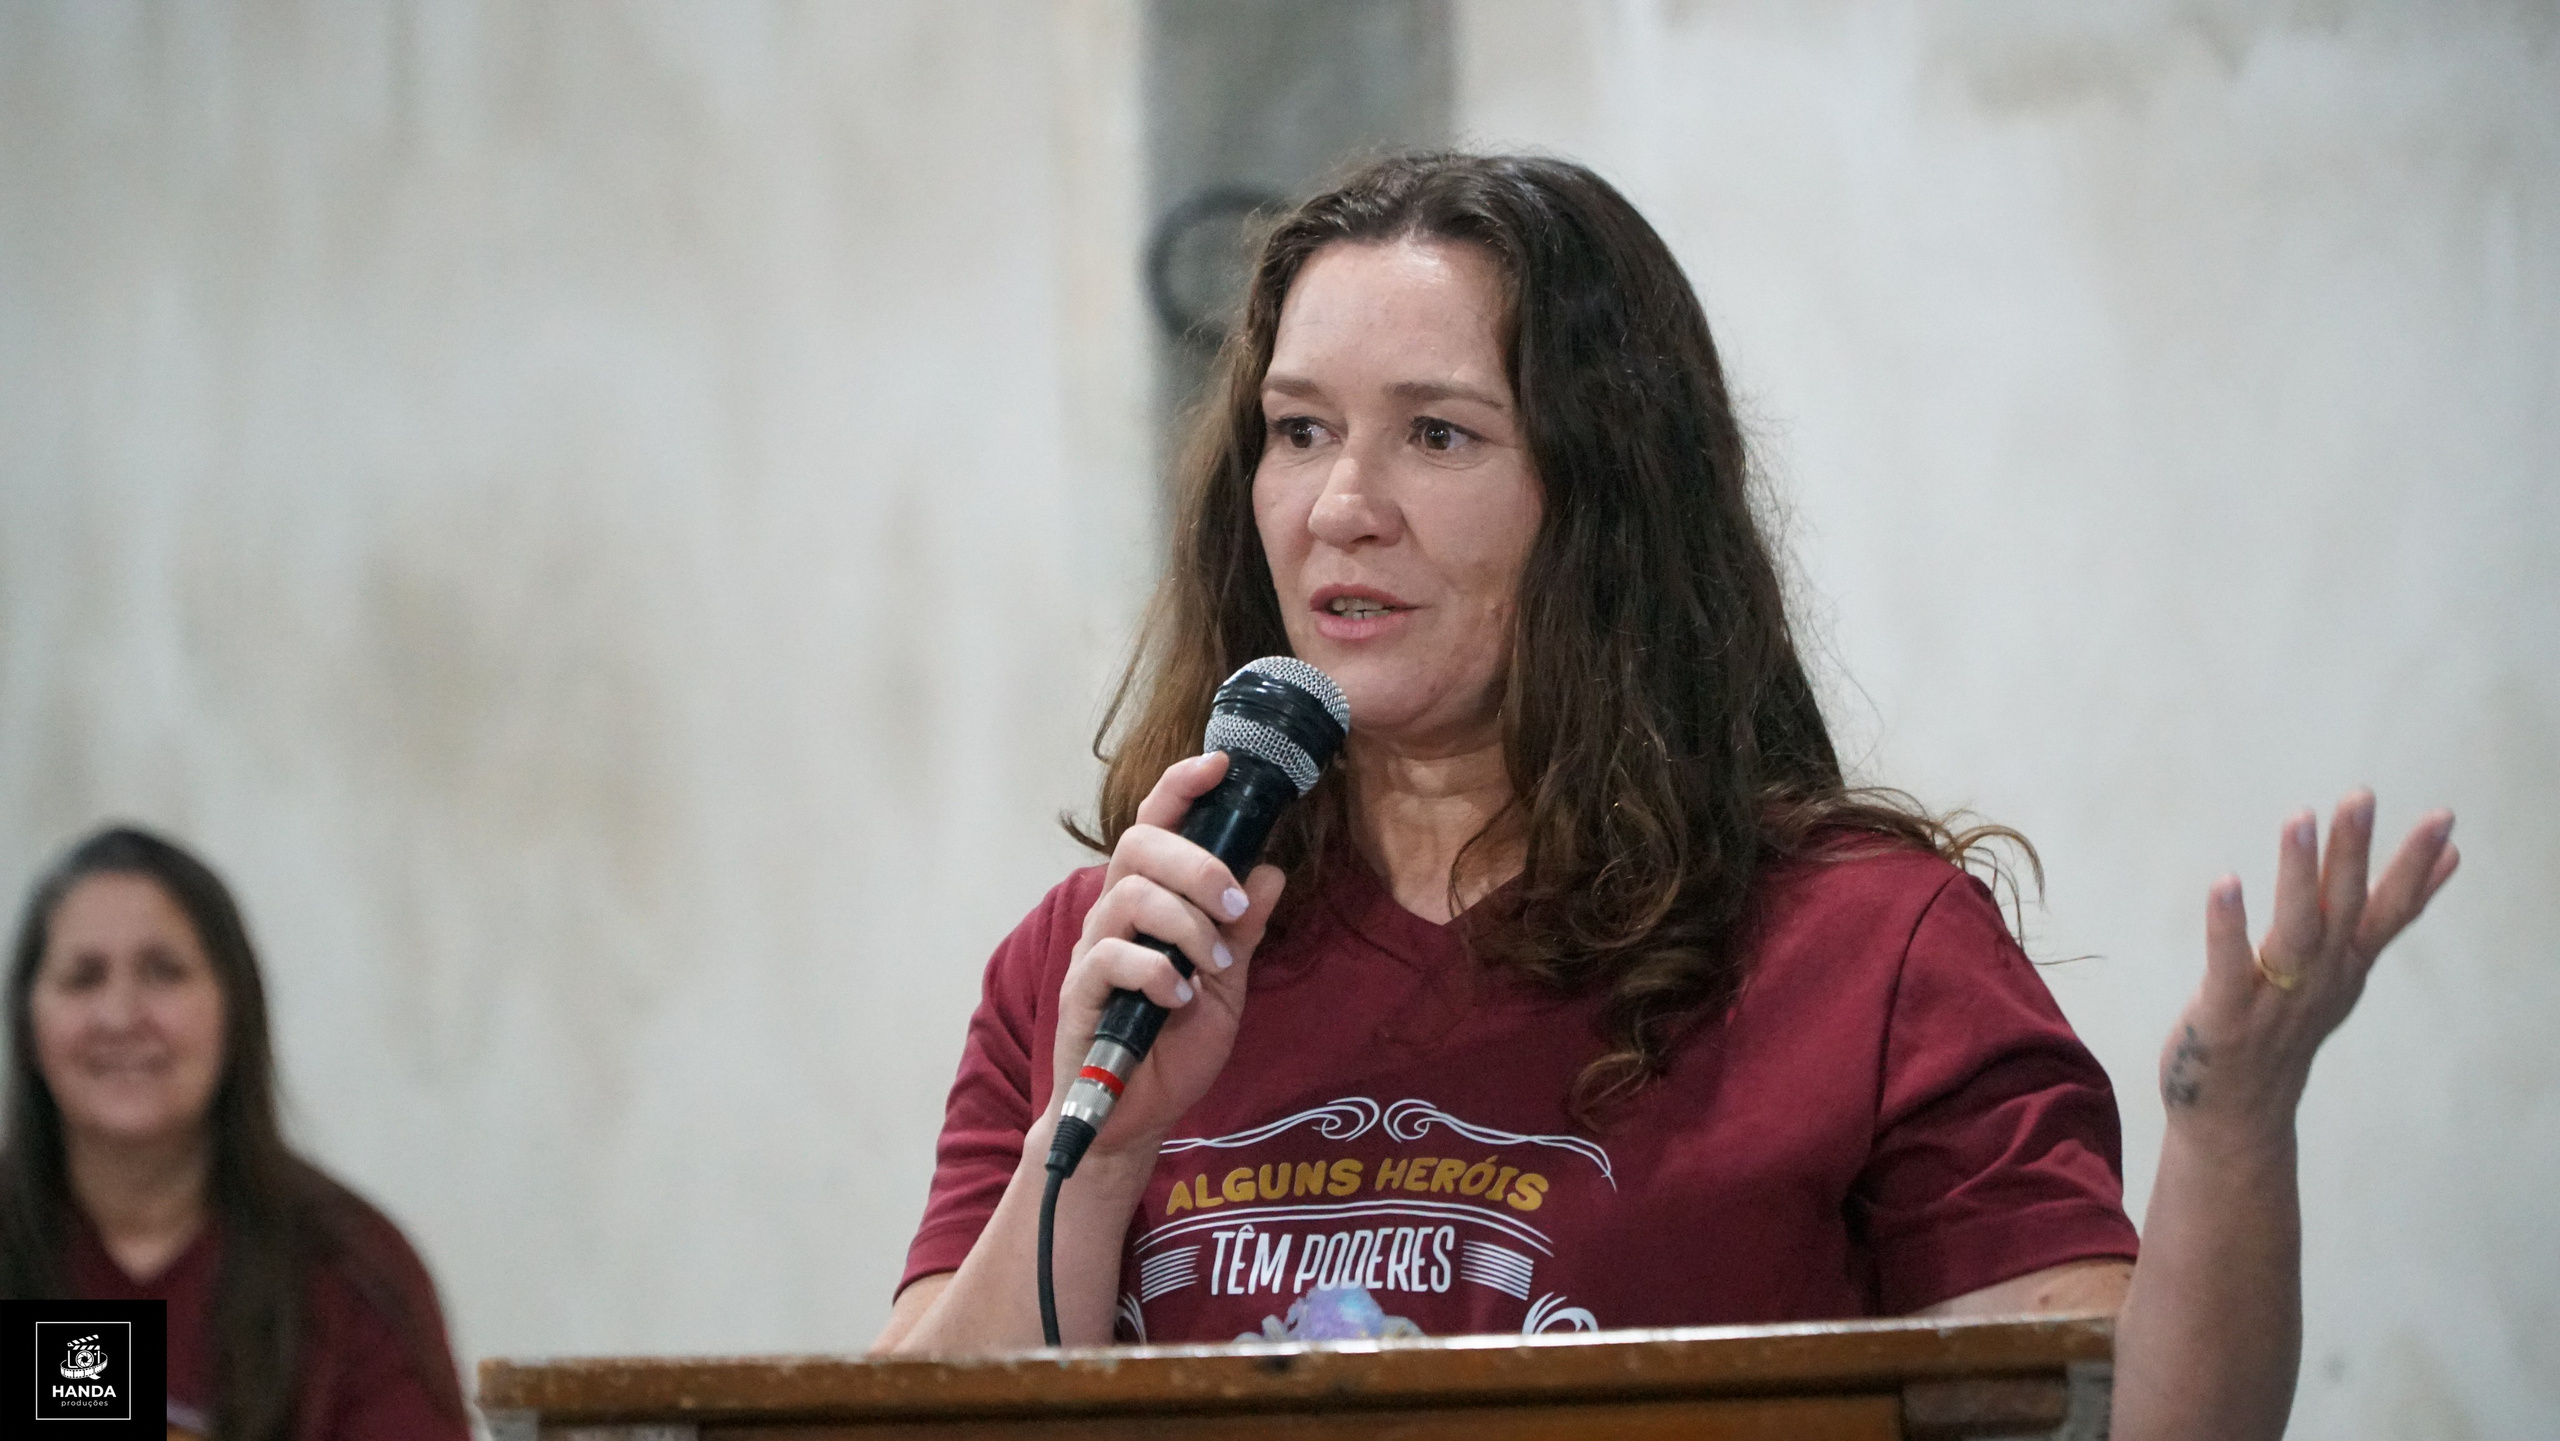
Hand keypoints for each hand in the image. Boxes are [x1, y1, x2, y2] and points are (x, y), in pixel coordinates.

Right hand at [1050, 751, 1286, 1156]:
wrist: (1133, 1116)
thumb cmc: (1173, 1044)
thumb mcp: (1228, 984)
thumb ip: (1243, 930)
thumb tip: (1271, 872)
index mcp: (1150, 903)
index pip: (1154, 826)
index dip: (1179, 788)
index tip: (1219, 763)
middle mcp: (1114, 914)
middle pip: (1136, 846)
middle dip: (1195, 863)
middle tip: (1231, 903)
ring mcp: (1093, 952)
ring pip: (1129, 896)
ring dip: (1184, 923)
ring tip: (1213, 963)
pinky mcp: (1081, 993)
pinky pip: (1111, 957)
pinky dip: (1156, 971)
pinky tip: (1181, 998)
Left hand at [2158, 790, 2457, 1142]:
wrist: (2239, 1113)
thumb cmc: (2286, 1028)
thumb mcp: (2344, 972)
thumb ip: (2384, 917)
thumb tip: (2446, 860)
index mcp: (2346, 967)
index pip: (2390, 911)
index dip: (2416, 867)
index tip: (2444, 820)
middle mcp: (2318, 980)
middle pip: (2343, 909)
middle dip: (2354, 853)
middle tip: (2360, 797)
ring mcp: (2274, 1000)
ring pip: (2294, 930)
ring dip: (2298, 874)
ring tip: (2300, 819)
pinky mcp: (2225, 1017)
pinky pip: (2229, 965)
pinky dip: (2228, 925)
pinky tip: (2226, 883)